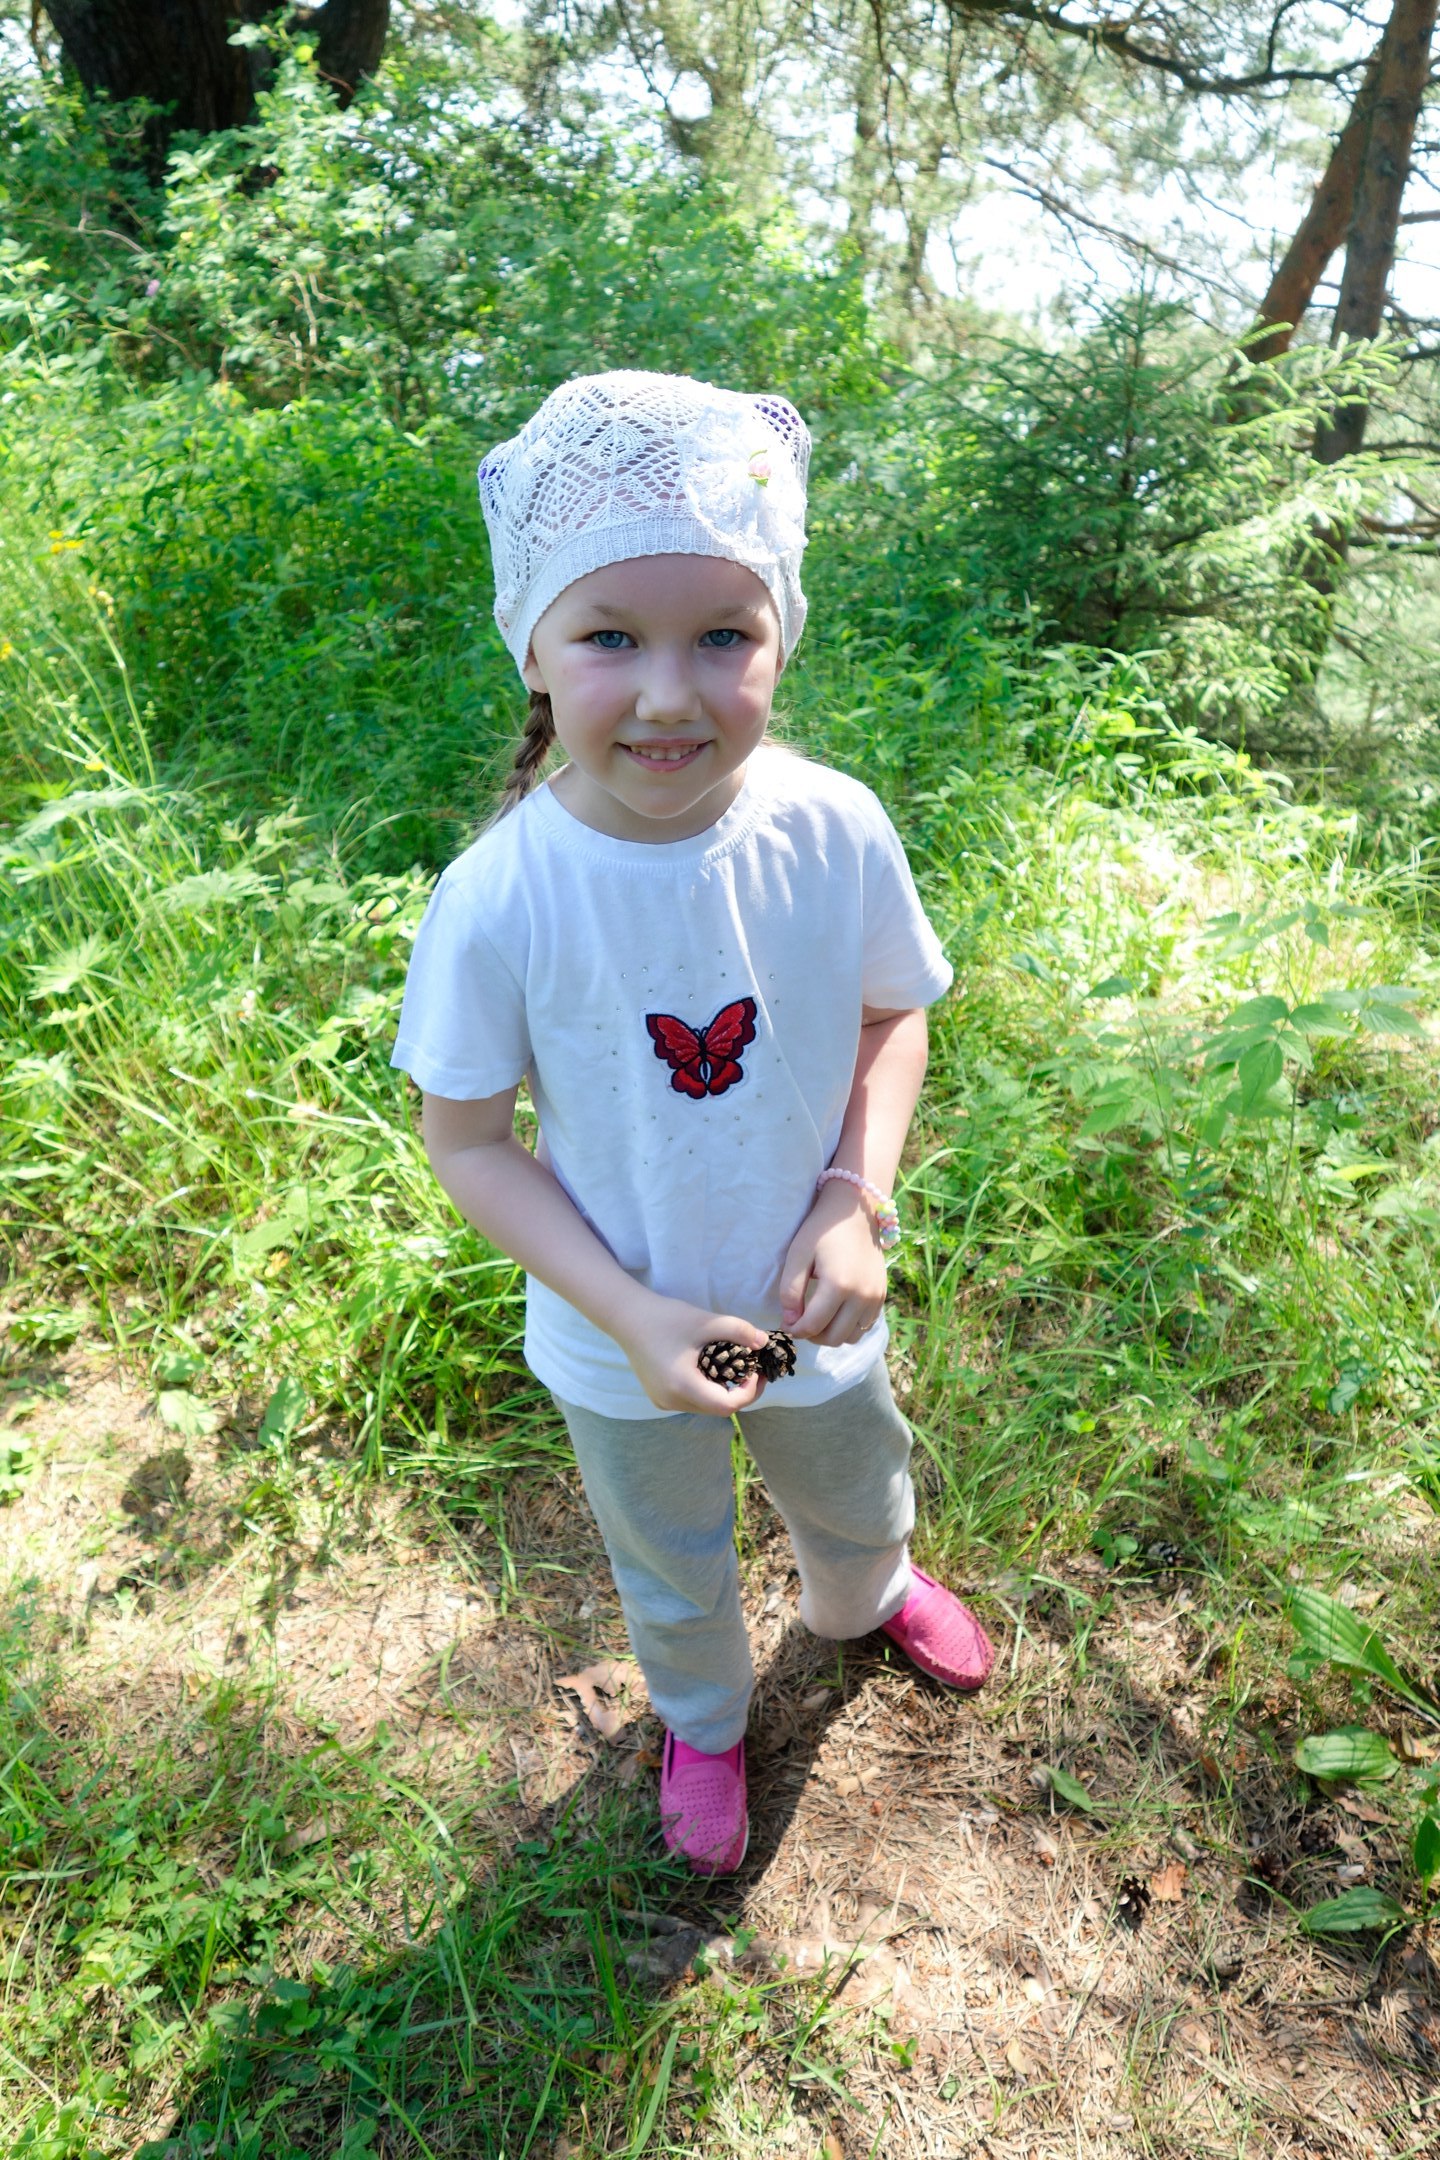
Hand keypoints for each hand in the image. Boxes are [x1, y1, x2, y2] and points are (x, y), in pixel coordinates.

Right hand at [611, 1294, 771, 1415]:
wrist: (627, 1317)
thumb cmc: (666, 1318)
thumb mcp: (706, 1321)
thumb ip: (739, 1331)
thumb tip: (764, 1342)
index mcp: (683, 1386)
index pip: (727, 1405)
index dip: (750, 1391)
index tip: (756, 1370)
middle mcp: (671, 1401)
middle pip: (717, 1408)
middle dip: (739, 1391)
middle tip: (751, 1368)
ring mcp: (663, 1402)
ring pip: (704, 1406)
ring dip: (723, 1391)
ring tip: (733, 1367)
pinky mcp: (658, 1397)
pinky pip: (690, 1401)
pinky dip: (706, 1390)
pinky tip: (710, 1369)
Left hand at [777, 1179, 888, 1347]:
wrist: (855, 1213)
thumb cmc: (822, 1230)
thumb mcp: (798, 1256)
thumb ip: (790, 1291)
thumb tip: (790, 1322)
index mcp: (839, 1285)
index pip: (812, 1326)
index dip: (795, 1330)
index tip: (786, 1323)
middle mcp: (862, 1296)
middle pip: (833, 1338)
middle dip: (812, 1336)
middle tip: (800, 1322)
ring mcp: (876, 1298)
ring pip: (851, 1337)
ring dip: (832, 1334)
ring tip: (818, 1318)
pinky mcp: (882, 1296)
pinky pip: (864, 1326)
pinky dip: (848, 1327)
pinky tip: (835, 1312)